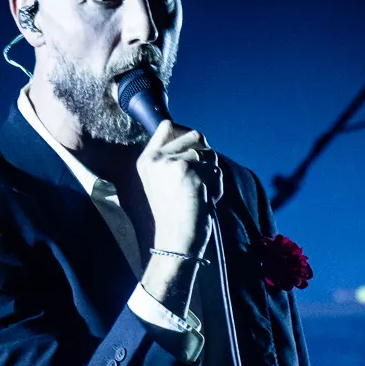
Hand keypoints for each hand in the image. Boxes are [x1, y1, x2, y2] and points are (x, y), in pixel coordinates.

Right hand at [136, 120, 222, 261]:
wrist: (177, 240)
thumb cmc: (176, 216)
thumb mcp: (165, 182)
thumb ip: (175, 158)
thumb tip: (198, 138)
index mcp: (147, 160)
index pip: (167, 125)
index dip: (186, 132)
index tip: (194, 147)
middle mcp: (156, 158)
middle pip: (195, 135)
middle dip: (206, 155)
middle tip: (200, 179)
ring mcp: (172, 163)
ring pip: (209, 153)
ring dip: (212, 173)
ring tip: (200, 193)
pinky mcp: (189, 171)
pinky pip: (216, 170)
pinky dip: (217, 186)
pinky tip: (205, 201)